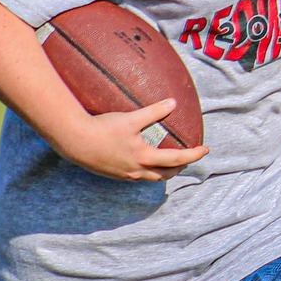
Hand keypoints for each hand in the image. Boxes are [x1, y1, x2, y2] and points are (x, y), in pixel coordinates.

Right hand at [52, 99, 208, 181]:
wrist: (75, 142)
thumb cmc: (103, 129)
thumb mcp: (131, 119)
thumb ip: (153, 112)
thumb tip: (173, 103)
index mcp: (144, 158)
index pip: (177, 159)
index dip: (194, 155)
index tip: (206, 149)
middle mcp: (136, 171)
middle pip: (166, 174)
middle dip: (180, 166)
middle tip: (190, 157)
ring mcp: (125, 176)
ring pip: (152, 178)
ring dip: (165, 171)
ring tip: (171, 162)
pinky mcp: (114, 175)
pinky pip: (138, 177)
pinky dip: (149, 171)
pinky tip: (145, 162)